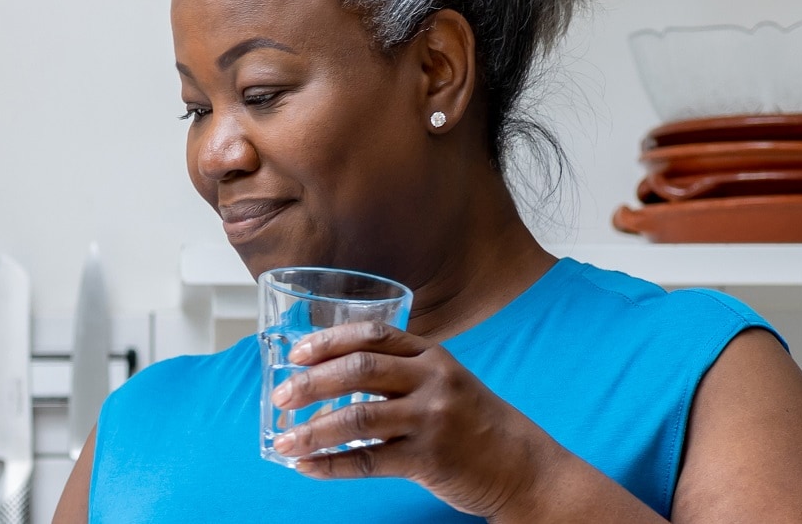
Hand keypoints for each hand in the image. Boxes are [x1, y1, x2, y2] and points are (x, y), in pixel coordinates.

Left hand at [270, 320, 554, 518]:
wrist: (521, 465)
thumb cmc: (474, 421)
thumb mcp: (445, 382)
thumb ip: (402, 373)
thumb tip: (334, 378)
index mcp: (432, 355)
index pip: (374, 335)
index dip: (330, 340)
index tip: (297, 352)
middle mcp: (433, 379)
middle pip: (360, 369)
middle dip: (312, 381)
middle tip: (280, 395)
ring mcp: (432, 418)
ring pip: (359, 416)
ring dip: (313, 429)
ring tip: (284, 438)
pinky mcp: (430, 458)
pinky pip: (369, 460)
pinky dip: (332, 465)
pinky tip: (308, 467)